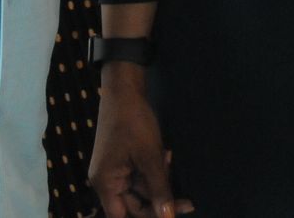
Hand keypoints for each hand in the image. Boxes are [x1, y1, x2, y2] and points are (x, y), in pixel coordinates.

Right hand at [90, 72, 192, 217]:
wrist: (125, 89)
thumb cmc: (133, 122)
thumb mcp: (150, 156)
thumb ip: (159, 189)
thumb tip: (168, 217)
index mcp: (105, 184)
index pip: (122, 217)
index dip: (148, 217)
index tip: (172, 214)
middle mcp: (107, 182)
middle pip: (135, 205)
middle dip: (160, 200)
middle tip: (188, 200)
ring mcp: (115, 171)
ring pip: (141, 190)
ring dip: (160, 181)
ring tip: (169, 159)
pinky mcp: (124, 161)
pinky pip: (141, 176)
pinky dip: (155, 171)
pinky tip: (166, 156)